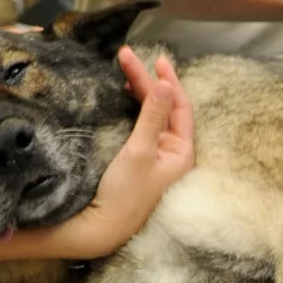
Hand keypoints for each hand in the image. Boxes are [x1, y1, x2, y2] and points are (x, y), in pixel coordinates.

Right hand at [58, 47, 194, 259]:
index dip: (169, 81)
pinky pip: (140, 124)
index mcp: (181, 152)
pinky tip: (124, 94)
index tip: (156, 59)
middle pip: (163, 106)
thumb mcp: (140, 151)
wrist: (100, 227)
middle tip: (127, 56)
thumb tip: (164, 84)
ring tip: (125, 69)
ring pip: (151, 113)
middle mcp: (171, 152)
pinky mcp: (137, 159)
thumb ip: (152, 116)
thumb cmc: (124, 194)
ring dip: (140, 91)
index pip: (180, 107)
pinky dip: (133, 106)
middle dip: (147, 80)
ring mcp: (154, 155)